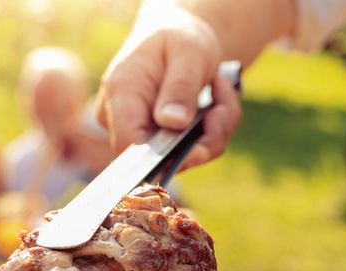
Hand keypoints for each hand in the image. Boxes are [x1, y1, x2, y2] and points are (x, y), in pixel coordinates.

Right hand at [96, 3, 241, 169]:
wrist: (181, 37)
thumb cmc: (180, 38)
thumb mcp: (189, 53)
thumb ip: (179, 87)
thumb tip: (172, 123)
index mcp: (122, 92)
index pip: (128, 144)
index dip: (161, 155)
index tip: (199, 145)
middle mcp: (122, 118)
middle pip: (160, 157)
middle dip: (204, 139)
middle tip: (223, 103)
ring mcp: (140, 132)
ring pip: (182, 158)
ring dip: (214, 132)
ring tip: (221, 89)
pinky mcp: (160, 141)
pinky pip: (192, 152)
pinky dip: (214, 131)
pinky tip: (218, 99)